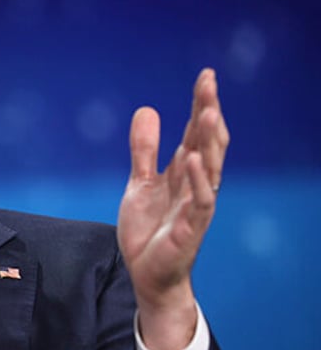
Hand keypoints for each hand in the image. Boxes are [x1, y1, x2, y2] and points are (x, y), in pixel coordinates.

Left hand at [117, 68, 228, 349]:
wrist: (145, 273)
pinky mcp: (190, 228)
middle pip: (207, 143)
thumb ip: (144, 149)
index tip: (206, 76)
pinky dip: (198, 181)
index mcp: (184, 172)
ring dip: (209, 141)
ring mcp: (195, 206)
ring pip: (209, 168)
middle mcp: (196, 185)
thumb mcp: (140, 182)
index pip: (196, 132)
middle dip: (208, 113)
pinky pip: (200, 201)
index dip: (201, 105)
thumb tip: (147, 109)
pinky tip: (193, 159)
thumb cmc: (149, 229)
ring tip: (208, 112)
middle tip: (209, 83)